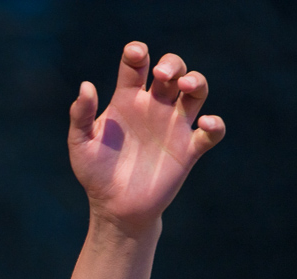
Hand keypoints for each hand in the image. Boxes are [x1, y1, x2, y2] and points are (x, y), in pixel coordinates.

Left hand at [68, 42, 225, 232]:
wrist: (114, 209)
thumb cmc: (96, 174)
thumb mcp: (81, 144)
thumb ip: (80, 116)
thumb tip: (86, 86)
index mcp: (127, 100)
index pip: (136, 65)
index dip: (138, 52)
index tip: (136, 54)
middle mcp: (154, 107)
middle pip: (173, 70)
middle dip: (173, 64)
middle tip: (162, 75)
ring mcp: (173, 127)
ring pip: (197, 91)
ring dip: (197, 81)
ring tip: (186, 86)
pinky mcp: (189, 150)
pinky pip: (211, 132)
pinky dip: (215, 125)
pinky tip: (205, 124)